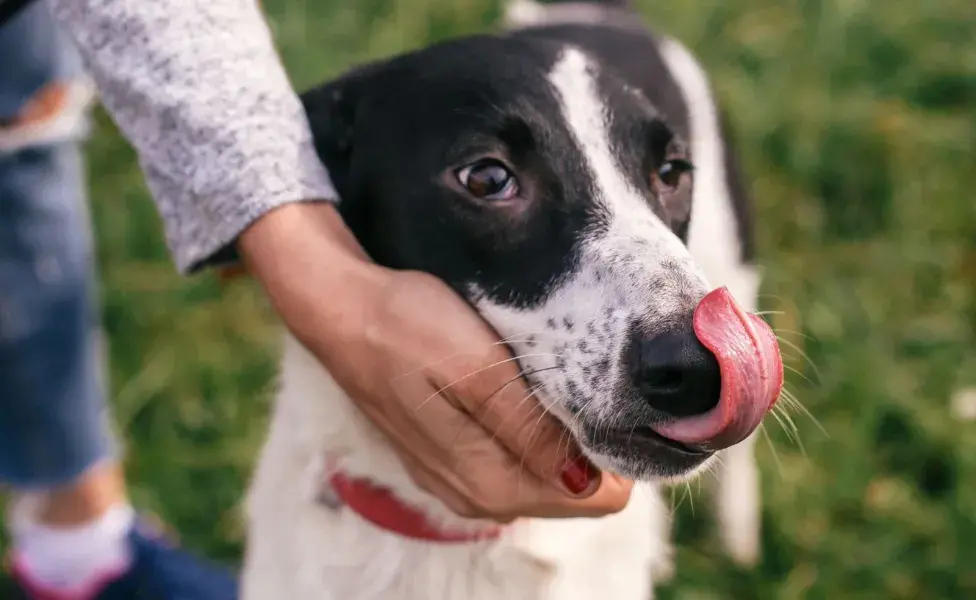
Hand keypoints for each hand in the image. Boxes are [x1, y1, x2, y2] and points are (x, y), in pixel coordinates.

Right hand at [238, 202, 633, 521]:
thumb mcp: (478, 371)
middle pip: (576, 489)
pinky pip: (518, 456)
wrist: (342, 309)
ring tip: (558, 375)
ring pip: (549, 473)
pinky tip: (525, 385)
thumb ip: (533, 432)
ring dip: (566, 433)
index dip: (622, 451)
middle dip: (597, 442)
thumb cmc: (408, 327)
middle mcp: (477, 494)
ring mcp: (460, 478)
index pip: (597, 496)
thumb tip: (590, 480)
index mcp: (489, 482)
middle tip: (597, 378)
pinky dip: (535, 428)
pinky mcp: (451, 455)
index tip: (629, 399)